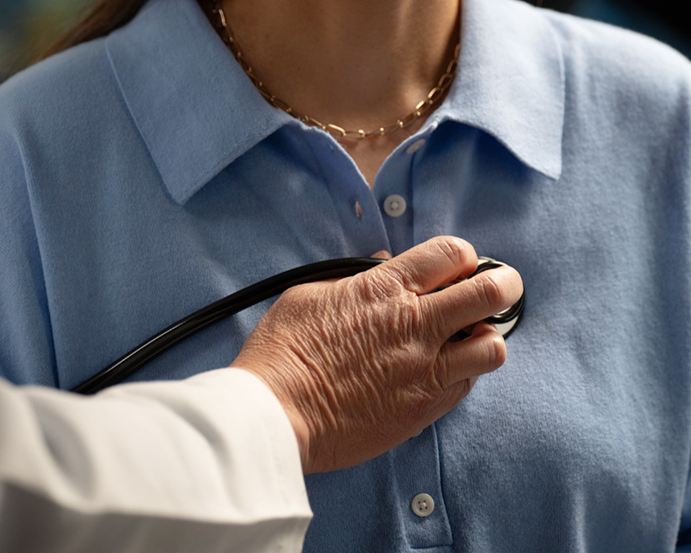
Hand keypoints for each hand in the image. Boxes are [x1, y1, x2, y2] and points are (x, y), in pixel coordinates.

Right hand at [233, 236, 522, 473]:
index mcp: (385, 289)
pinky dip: (462, 375)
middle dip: (502, 285)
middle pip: (491, 292)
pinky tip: (438, 374)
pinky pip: (466, 386)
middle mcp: (415, 325)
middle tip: (495, 291)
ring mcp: (424, 370)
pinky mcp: (423, 409)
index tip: (457, 267)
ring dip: (485, 338)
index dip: (463, 256)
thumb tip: (383, 267)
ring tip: (465, 341)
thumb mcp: (308, 295)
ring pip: (493, 347)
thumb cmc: (282, 352)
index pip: (452, 254)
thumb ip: (353, 280)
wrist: (275, 415)